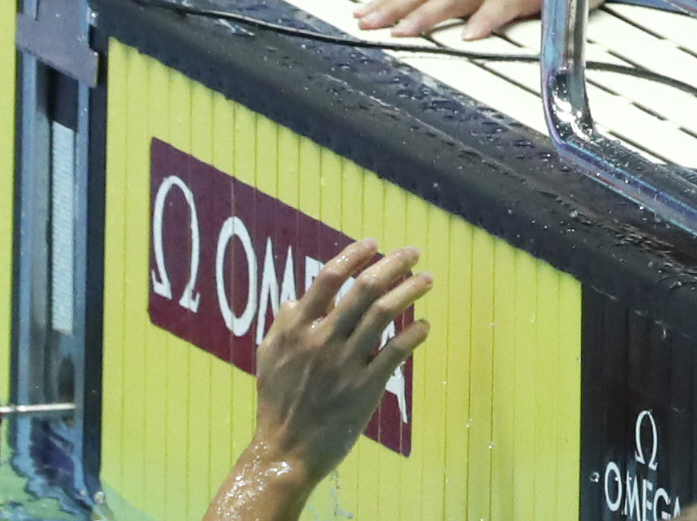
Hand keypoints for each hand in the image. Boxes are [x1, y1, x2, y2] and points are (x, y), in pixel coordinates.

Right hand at [221, 245, 430, 520]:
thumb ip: (283, 324)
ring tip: (427, 280)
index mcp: (296, 328)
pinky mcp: (365, 387)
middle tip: (414, 253)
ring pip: (384, 313)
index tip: (375, 243)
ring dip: (410, 291)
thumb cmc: (277, 403)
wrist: (285, 452)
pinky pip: (396, 351)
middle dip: (394, 264)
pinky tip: (424, 326)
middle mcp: (321, 339)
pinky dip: (414, 333)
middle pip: (364, 288)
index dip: (354, 255)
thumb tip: (295, 298)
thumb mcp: (269, 358)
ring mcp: (344, 363)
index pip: (328, 277)